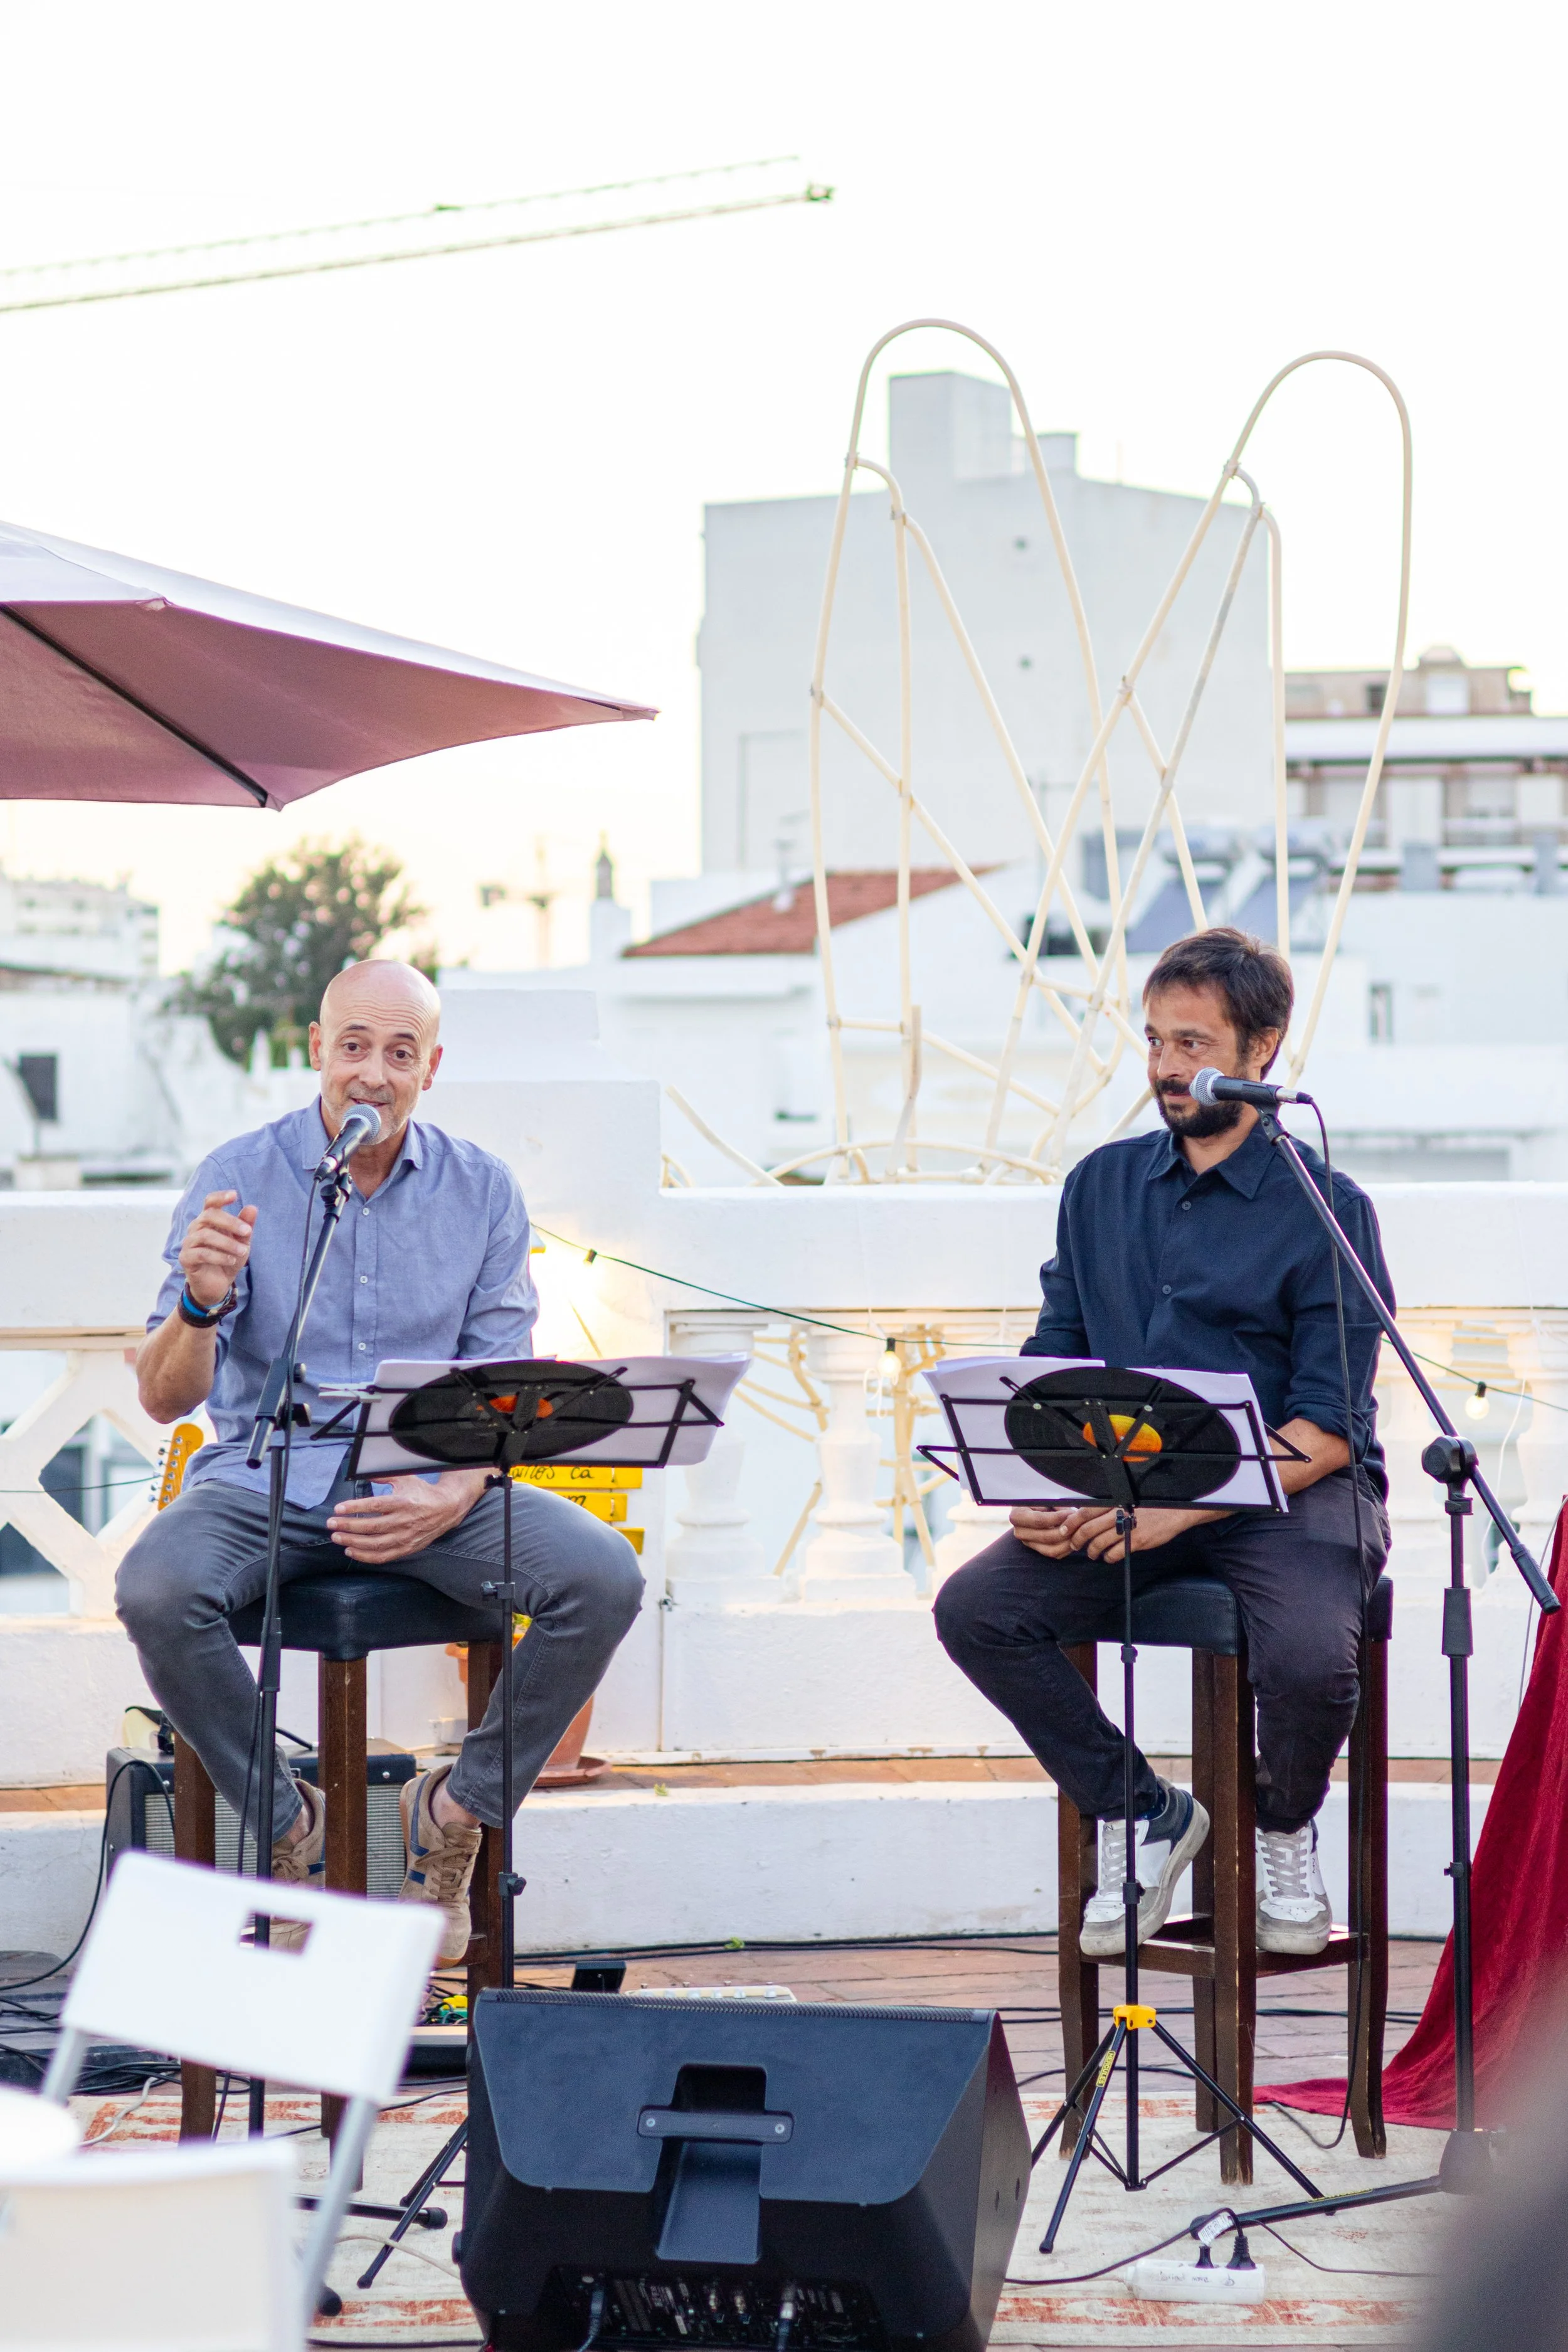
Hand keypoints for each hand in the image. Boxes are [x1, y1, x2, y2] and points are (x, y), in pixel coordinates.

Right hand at [179, 1190, 256, 1308]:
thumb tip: (252, 1207)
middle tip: (247, 1231)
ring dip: (227, 1243)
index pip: (209, 1202)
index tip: (235, 1195)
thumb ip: (246, 1226)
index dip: (220, 1197)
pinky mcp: (186, 1258)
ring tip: (243, 1252)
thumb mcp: (242, 1242)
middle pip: (208, 1215)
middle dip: (230, 1222)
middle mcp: (196, 1228)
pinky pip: (201, 1253)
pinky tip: (231, 1260)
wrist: (218, 1284)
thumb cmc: (228, 1258)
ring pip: (205, 1235)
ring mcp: (189, 1243)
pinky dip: (219, 1256)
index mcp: (208, 1220)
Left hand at [326, 1471, 485, 1563]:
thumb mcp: (405, 1479)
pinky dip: (365, 1556)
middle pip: (370, 1527)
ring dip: (352, 1542)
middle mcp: (403, 1521)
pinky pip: (382, 1556)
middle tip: (331, 1524)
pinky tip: (351, 1551)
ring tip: (337, 1538)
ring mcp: (404, 1537)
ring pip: (374, 1544)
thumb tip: (361, 1469)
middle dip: (347, 1526)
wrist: (446, 1509)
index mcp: (402, 1502)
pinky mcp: (406, 1548)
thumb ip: (383, 1475)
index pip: (374, 1506)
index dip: (354, 1508)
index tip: (338, 1508)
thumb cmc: (422, 1493)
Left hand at [1011, 1502, 1213, 1559]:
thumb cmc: (1149, 1504)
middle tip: (1074, 1546)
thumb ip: (1110, 1507)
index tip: (1064, 1531)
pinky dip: (1108, 1558)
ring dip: (1091, 1552)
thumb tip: (1087, 1517)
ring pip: (1099, 1543)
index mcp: (1114, 1501)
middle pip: (1087, 1530)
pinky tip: (1109, 1557)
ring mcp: (1127, 1527)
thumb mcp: (1128, 1499)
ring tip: (1092, 1554)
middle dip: (1077, 1541)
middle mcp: (1118, 1513)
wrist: (1176, 1510)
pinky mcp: (1137, 1541)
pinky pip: (1114, 1554)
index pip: (1084, 1512)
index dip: (1071, 1523)